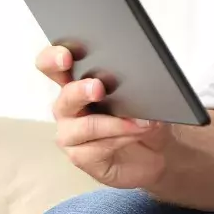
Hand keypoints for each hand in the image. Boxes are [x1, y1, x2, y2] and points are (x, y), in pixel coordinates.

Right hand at [37, 45, 173, 188]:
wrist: (160, 152)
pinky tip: (135, 134)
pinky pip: (94, 148)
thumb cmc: (146, 117)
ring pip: (82, 126)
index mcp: (78, 81)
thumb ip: (138, 86)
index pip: (54, 65)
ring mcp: (71, 133)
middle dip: (80, 91)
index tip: (66, 57)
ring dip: (113, 123)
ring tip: (138, 122)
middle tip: (98, 88)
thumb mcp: (148, 96)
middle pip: (64, 96)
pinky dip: (119, 138)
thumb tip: (140, 84)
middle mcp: (69, 107)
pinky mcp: (80, 156)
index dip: (53, 59)